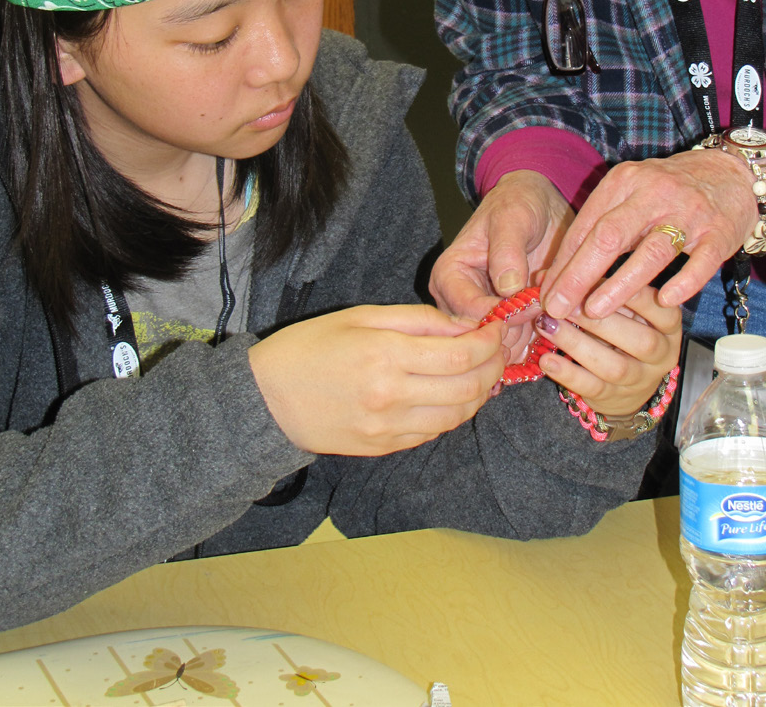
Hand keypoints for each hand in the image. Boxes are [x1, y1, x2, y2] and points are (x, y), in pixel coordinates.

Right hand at [248, 304, 503, 456]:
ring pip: (457, 416)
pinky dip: (453, 413)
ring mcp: (389, 428)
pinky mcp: (384, 448)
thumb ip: (418, 320)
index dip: (490, 342)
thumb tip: (464, 325)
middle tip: (498, 351)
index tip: (498, 328)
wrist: (267, 398)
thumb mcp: (362, 316)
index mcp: (387, 355)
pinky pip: (433, 433)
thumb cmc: (311, 347)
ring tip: (481, 373)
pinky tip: (452, 395)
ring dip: (479, 394)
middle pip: (469, 388)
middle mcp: (392, 396)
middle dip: (494, 367)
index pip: (462, 354)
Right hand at [429, 170, 573, 357]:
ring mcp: (485, 319)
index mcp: (450, 276)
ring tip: (555, 309)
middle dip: (519, 331)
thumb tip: (507, 287)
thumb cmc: (519, 203)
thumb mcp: (512, 216)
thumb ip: (507, 249)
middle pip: (482, 339)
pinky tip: (558, 321)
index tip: (534, 302)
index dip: (502, 315)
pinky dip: (542, 342)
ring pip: (504, 350)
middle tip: (549, 309)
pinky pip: (521, 350)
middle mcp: (461, 304)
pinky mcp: (509, 327)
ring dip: (534, 338)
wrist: (540, 207)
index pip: (468, 312)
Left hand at [536, 283, 681, 419]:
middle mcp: (661, 354)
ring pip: (614, 367)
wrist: (627, 381)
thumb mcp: (617, 304)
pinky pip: (592, 388)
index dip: (631, 294)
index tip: (599, 279)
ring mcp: (640, 380)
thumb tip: (545, 276)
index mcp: (668, 324)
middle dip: (601, 321)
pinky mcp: (614, 397)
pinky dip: (568, 374)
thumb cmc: (620, 327)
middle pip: (641, 340)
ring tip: (548, 325)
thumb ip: (591, 286)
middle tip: (566, 303)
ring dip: (578, 344)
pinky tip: (547, 359)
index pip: (658, 307)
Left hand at [541, 147, 761, 319]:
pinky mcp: (720, 232)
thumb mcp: (629, 195)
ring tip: (595, 311)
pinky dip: (683, 282)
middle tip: (558, 308)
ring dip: (620, 284)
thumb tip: (554, 277)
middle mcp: (653, 192)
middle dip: (579, 275)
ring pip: (650, 251)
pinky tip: (664, 302)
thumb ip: (597, 228)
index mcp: (624, 181)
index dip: (563, 263)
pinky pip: (700, 261)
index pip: (586, 226)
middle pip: (609, 236)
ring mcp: (689, 212)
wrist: (731, 172)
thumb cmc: (668, 192)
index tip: (545, 295)